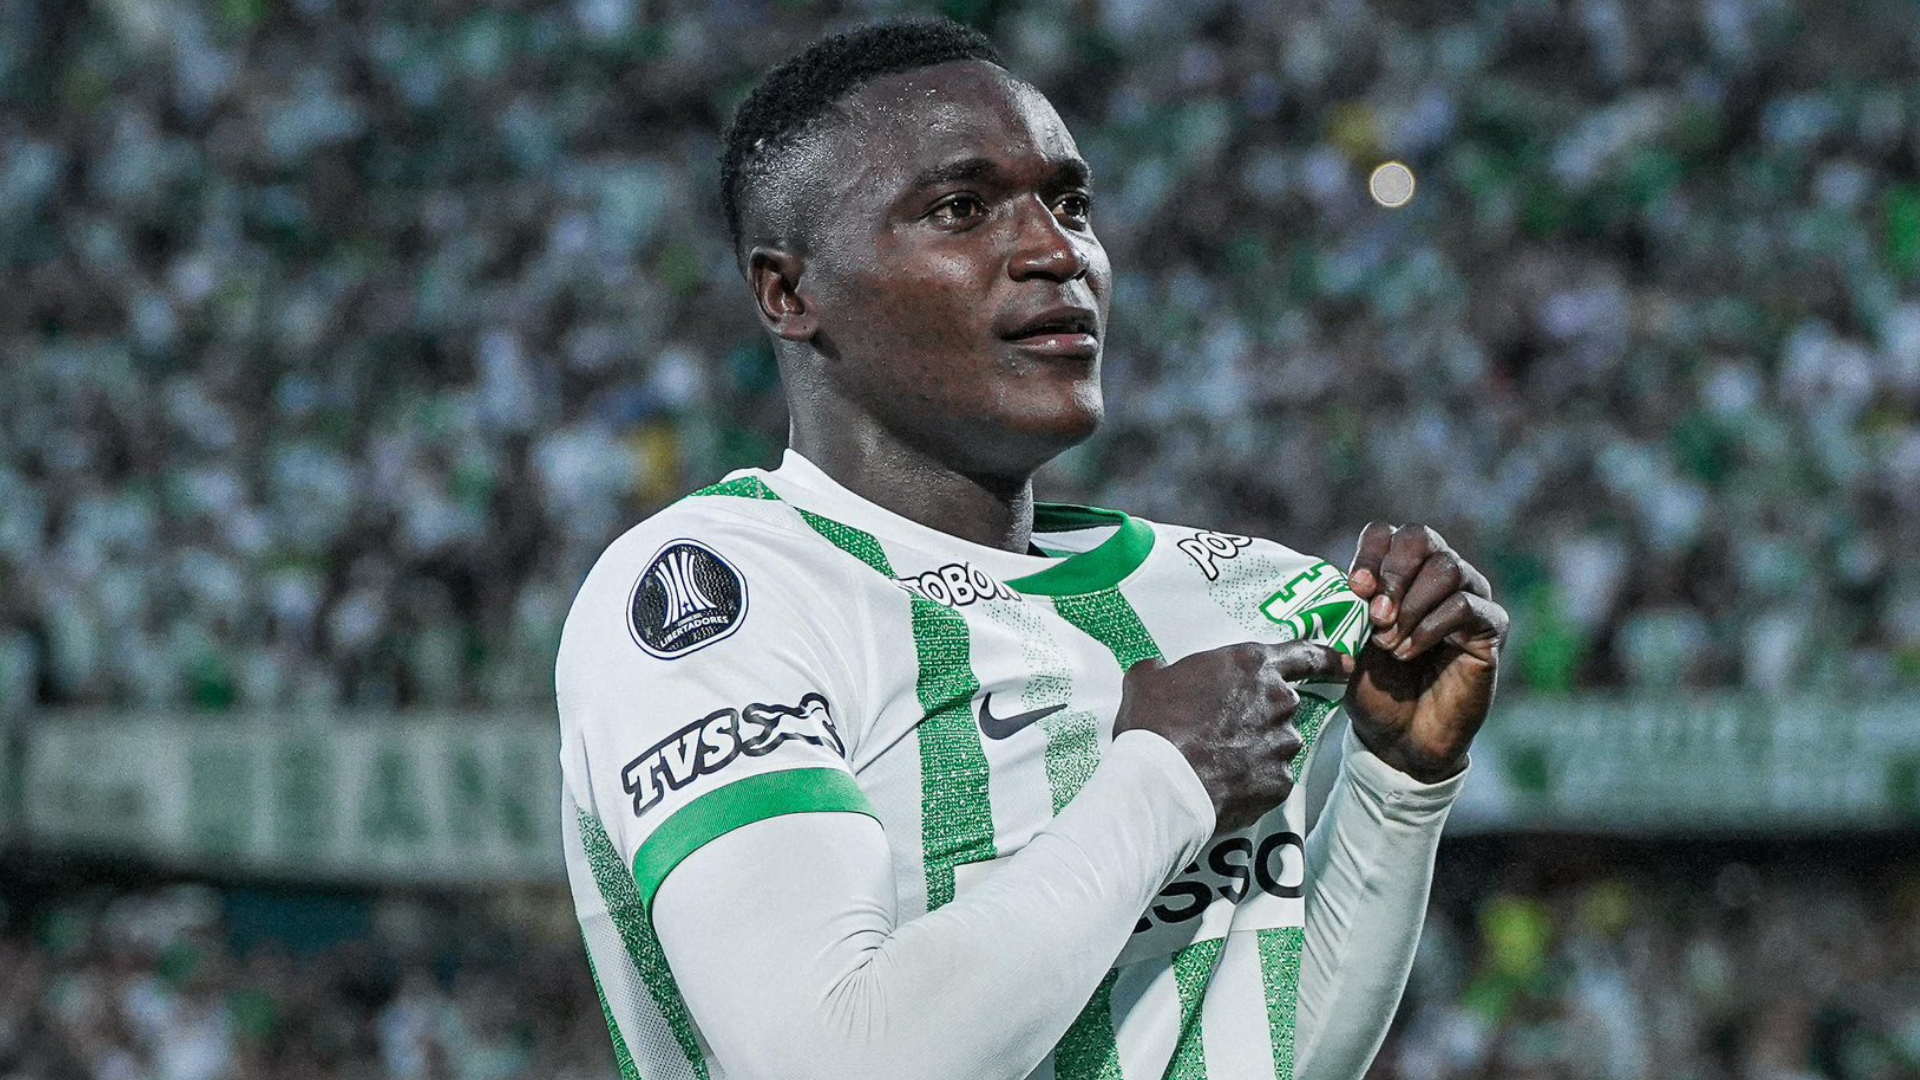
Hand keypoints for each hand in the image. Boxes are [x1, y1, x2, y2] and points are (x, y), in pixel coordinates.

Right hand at [1114, 641, 1354, 831]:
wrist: (1159, 784)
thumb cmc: (1152, 725)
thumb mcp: (1147, 679)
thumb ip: (1165, 669)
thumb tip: (1161, 670)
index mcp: (1250, 665)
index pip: (1305, 654)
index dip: (1328, 659)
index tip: (1346, 665)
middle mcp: (1277, 700)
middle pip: (1282, 703)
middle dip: (1261, 714)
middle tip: (1227, 729)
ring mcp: (1283, 743)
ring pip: (1278, 743)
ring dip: (1257, 749)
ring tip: (1219, 761)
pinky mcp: (1280, 781)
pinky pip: (1272, 777)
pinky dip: (1253, 780)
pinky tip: (1224, 783)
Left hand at [1343, 523, 1507, 783]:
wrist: (1401, 738)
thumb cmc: (1377, 689)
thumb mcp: (1353, 644)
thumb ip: (1356, 609)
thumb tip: (1362, 586)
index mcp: (1401, 573)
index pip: (1389, 534)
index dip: (1371, 553)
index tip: (1356, 588)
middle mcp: (1438, 577)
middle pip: (1421, 538)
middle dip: (1391, 575)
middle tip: (1375, 616)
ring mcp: (1470, 598)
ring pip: (1447, 568)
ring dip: (1411, 605)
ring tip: (1390, 643)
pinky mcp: (1491, 628)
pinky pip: (1466, 606)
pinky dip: (1430, 627)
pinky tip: (1410, 652)